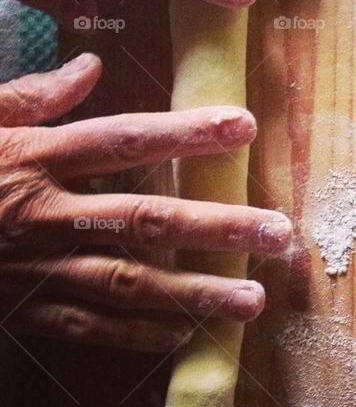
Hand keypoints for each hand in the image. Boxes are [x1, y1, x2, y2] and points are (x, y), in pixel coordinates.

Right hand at [0, 53, 290, 351]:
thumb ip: (28, 98)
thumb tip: (89, 68)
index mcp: (31, 159)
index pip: (125, 139)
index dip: (187, 133)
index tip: (243, 125)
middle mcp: (43, 215)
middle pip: (146, 220)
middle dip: (218, 228)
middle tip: (280, 234)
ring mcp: (33, 270)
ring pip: (128, 284)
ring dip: (195, 294)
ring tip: (253, 300)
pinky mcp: (20, 311)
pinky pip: (86, 328)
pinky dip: (135, 335)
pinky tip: (184, 338)